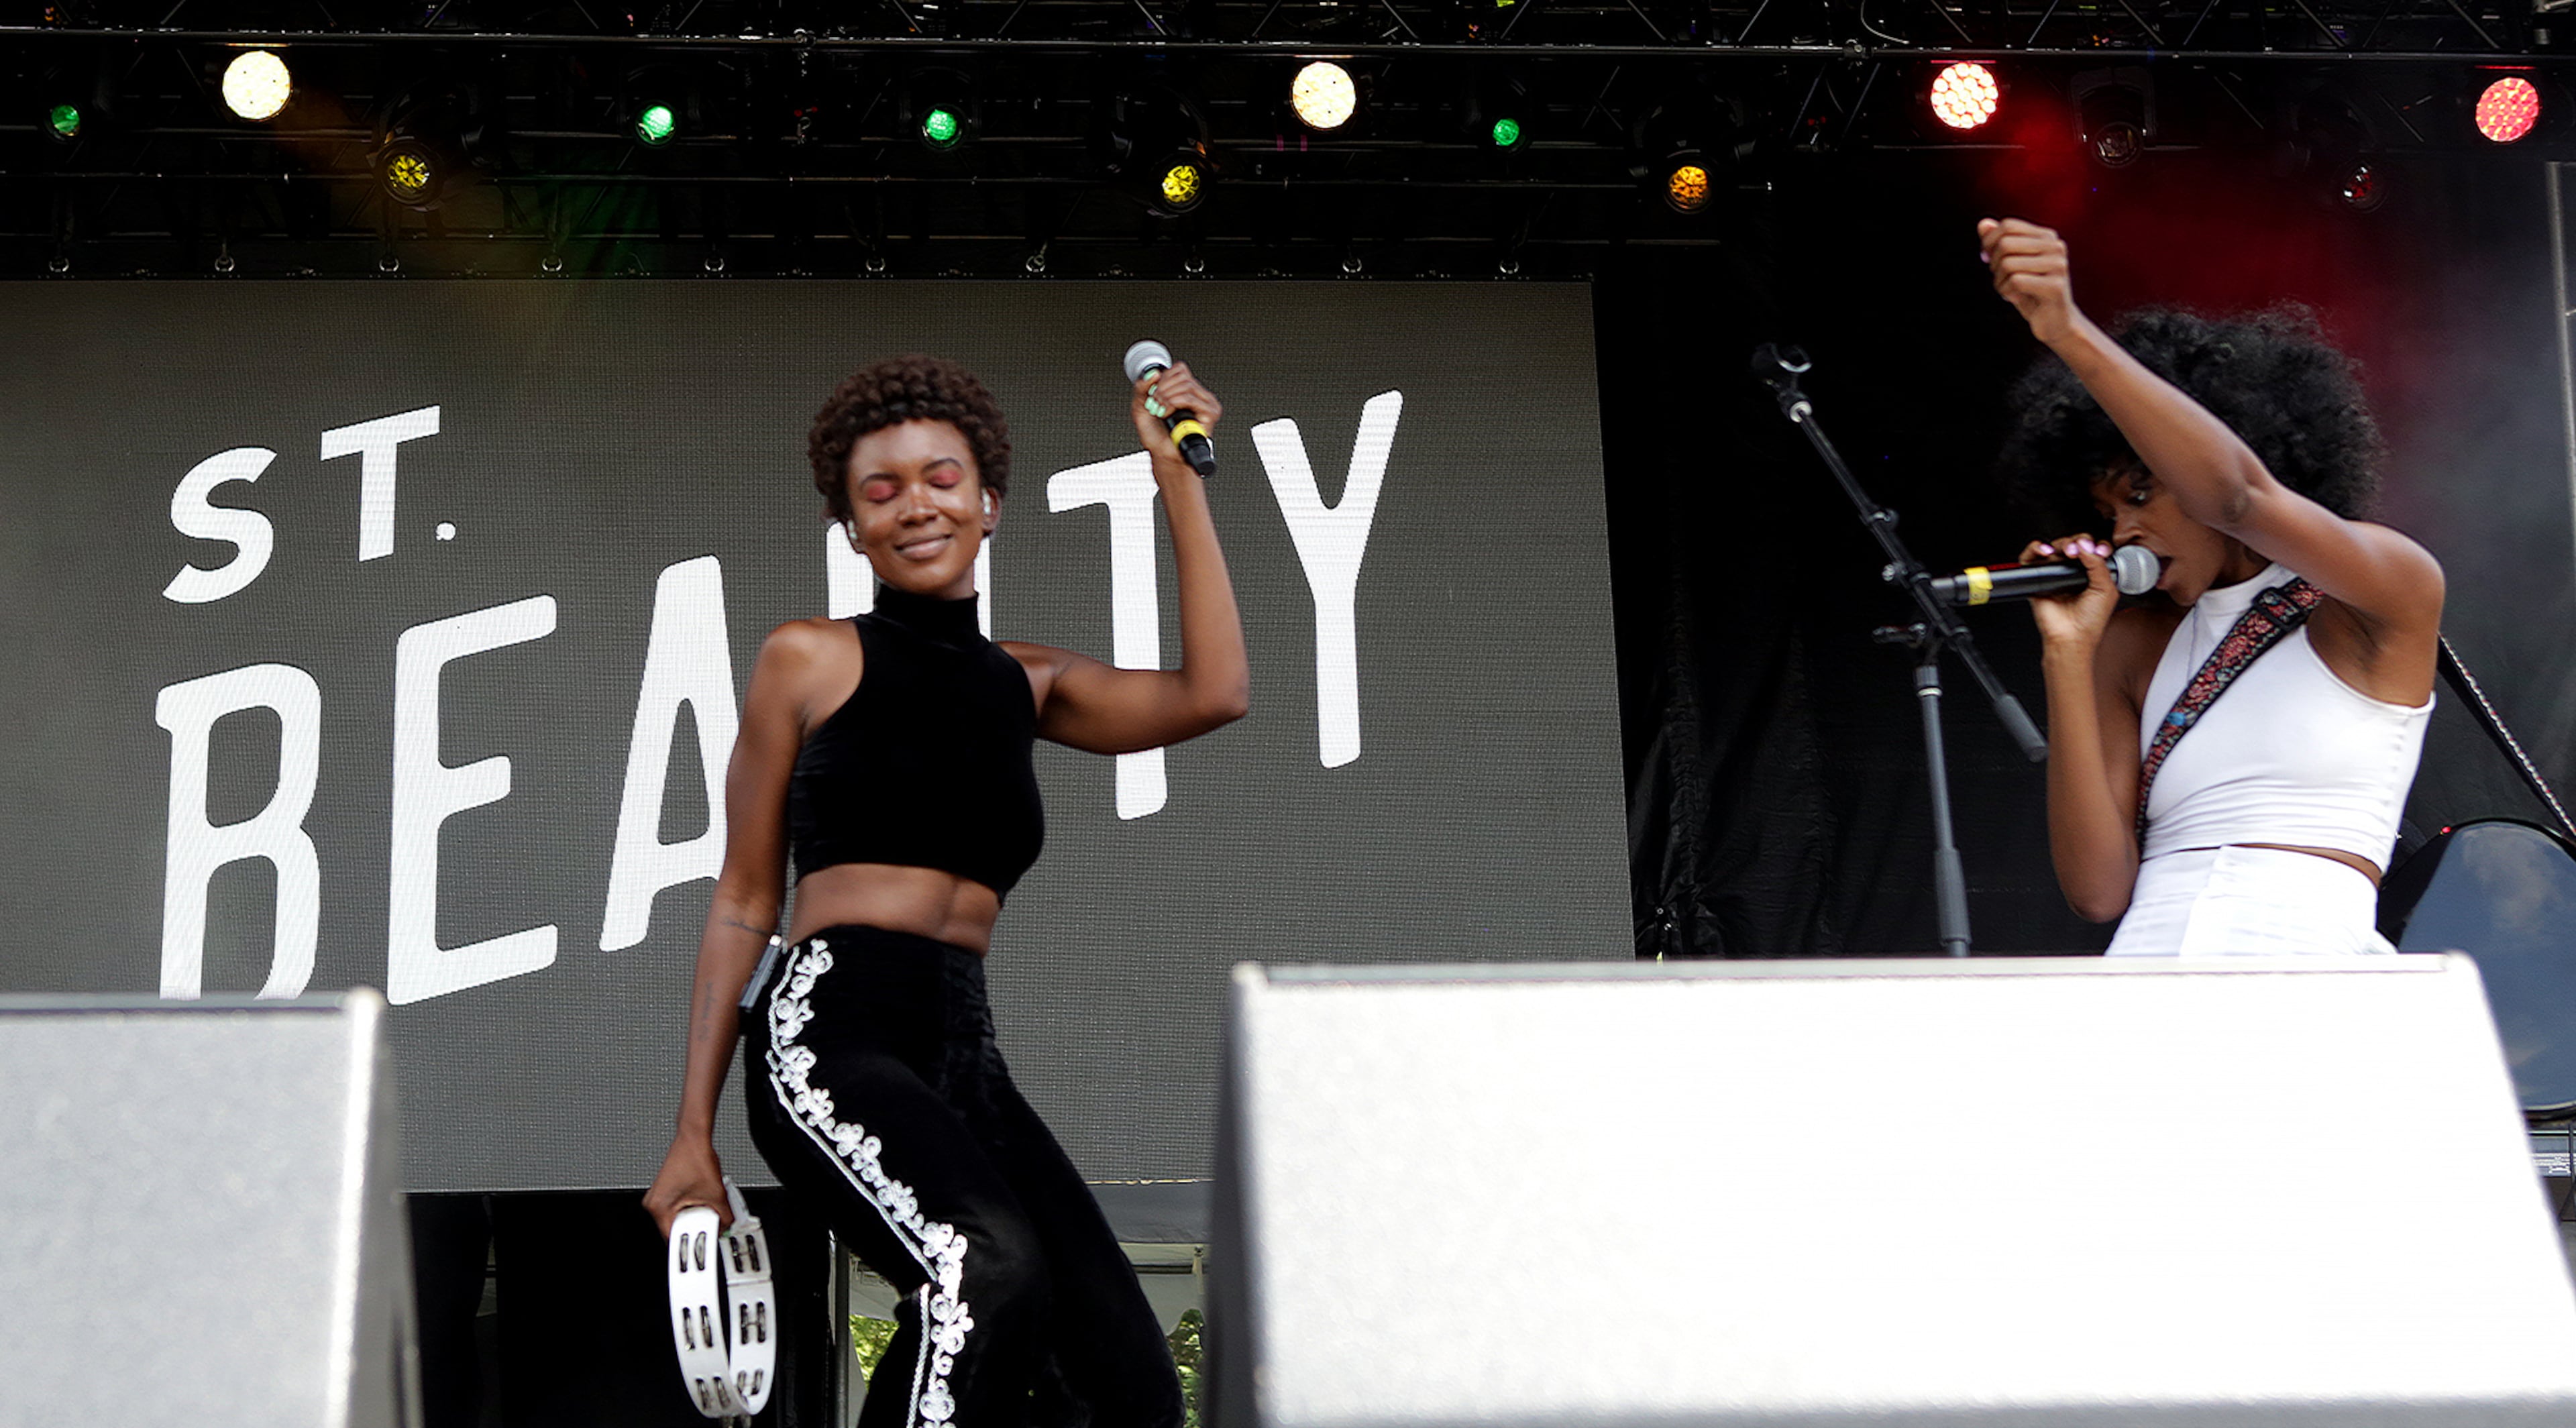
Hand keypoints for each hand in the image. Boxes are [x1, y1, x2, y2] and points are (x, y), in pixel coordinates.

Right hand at [643, 1134, 729, 1235]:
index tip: (701, 1246)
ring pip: (680, 1217)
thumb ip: (723, 1217)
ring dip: (695, 1216)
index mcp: (659, 1208)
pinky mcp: (666, 1190)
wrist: (694, 1138)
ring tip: (706, 1205)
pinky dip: (692, 1206)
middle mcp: (654, 1203)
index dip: (691, 1243)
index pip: (674, 1239)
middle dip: (696, 1227)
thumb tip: (725, 1228)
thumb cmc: (695, 1158)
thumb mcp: (716, 1195)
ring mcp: (659, 1196)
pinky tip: (702, 1198)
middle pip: (678, 1228)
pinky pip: (679, 1206)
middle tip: (709, 1223)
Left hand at [1131, 360, 1222, 468]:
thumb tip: (1153, 373)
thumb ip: (1142, 387)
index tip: (1154, 393)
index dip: (1163, 378)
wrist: (1163, 456)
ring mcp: (1206, 404)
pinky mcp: (1210, 414)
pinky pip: (1190, 398)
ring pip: (1186, 385)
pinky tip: (1168, 414)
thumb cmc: (1156, 436)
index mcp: (1186, 392)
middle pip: (1182, 376)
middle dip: (1162, 388)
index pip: (1180, 370)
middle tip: (1155, 404)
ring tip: (1160, 411)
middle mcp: (1198, 396)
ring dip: (1166, 397)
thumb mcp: (1141, 407)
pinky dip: (1173, 404)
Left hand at [1980, 218, 2085, 347]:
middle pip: (2006, 243)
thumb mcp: (2011, 265)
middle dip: (1993, 263)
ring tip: (2007, 290)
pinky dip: (2006, 292)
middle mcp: (2056, 246)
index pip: (2008, 225)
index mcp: (2047, 237)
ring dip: (1998, 281)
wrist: (2055, 322)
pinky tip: (2014, 298)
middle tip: (1999, 278)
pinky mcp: (2055, 286)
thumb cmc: (2030, 291)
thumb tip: (1983, 224)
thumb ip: (1998, 242)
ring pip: (2008, 263)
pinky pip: (2015, 281)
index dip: (1989, 241)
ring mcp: (2058, 265)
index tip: (1986, 258)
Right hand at [2022, 534, 2122, 649]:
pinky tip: (2045, 551)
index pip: (2093, 548)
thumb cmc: (2090, 621)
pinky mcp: (2038, 579)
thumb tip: (2086, 545)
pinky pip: (2031, 558)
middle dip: (2078, 541)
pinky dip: (2035, 549)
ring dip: (2061, 543)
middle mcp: (2073, 572)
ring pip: (2055, 547)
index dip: (2096, 544)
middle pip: (2074, 543)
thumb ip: (2099, 564)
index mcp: (2093, 573)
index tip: (2099, 550)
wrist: (2072, 637)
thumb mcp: (2106, 589)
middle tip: (2080, 550)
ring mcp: (2055, 575)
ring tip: (2067, 552)